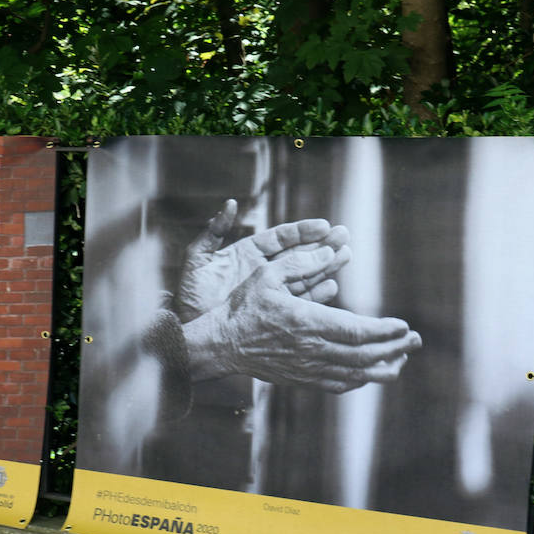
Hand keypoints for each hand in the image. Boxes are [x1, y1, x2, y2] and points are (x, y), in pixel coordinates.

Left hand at [175, 199, 349, 321]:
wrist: (187, 329)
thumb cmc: (189, 294)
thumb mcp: (197, 260)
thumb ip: (213, 232)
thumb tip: (230, 204)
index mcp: (248, 253)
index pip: (280, 238)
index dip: (302, 232)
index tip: (323, 225)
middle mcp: (263, 270)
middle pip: (298, 255)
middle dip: (321, 246)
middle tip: (344, 236)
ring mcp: (270, 291)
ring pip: (303, 276)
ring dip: (325, 267)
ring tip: (346, 256)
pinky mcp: (274, 312)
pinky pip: (298, 302)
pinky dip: (315, 295)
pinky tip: (332, 286)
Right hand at [184, 246, 421, 391]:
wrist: (223, 344)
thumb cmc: (244, 306)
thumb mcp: (267, 274)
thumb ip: (300, 262)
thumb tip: (332, 251)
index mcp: (307, 323)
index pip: (358, 331)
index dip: (386, 331)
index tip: (404, 326)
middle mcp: (312, 350)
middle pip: (364, 355)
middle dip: (395, 349)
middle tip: (415, 341)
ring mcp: (308, 369)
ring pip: (356, 374)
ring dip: (383, 368)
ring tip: (401, 359)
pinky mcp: (302, 380)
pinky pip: (339, 385)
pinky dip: (360, 380)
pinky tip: (371, 372)